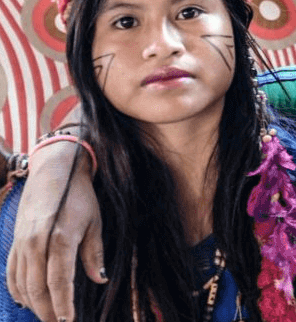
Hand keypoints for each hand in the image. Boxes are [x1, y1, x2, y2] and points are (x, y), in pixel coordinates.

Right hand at [6, 142, 104, 321]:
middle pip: (37, 288)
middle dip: (47, 310)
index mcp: (60, 239)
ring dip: (32, 303)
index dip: (63, 304)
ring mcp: (22, 243)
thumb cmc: (80, 197)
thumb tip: (99, 280)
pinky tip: (26, 300)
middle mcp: (37, 243)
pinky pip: (12, 272)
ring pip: (21, 284)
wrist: (54, 172)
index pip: (60, 281)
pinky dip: (17, 289)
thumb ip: (94, 253)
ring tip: (47, 315)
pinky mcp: (15, 241)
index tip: (67, 321)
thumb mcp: (94, 222)